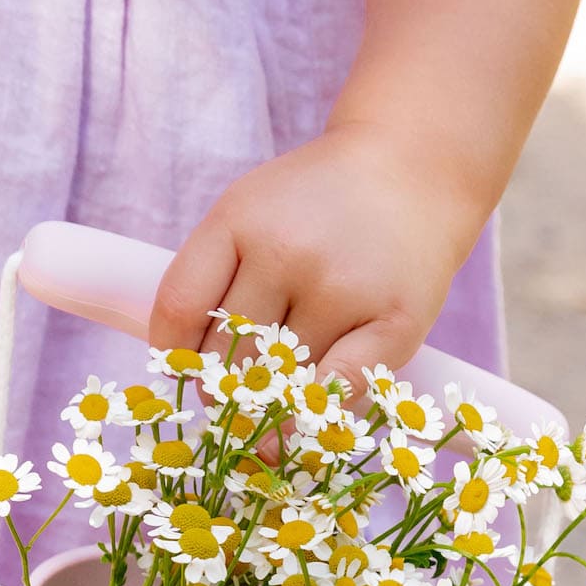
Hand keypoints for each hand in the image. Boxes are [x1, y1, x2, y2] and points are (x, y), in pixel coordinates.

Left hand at [149, 125, 480, 390]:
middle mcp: (287, 252)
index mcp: (240, 220)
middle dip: (223, 384)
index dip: (174, 355)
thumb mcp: (251, 211)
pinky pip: (335, 393)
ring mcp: (342, 289)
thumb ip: (209, 277)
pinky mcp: (393, 324)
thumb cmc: (318, 204)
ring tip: (281, 385)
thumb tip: (184, 374)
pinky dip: (313, 413)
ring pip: (278, 381)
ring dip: (270, 398)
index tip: (184, 370)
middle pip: (226, 355)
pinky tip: (304, 414)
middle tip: (239, 386)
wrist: (412, 171)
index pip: (179, 309)